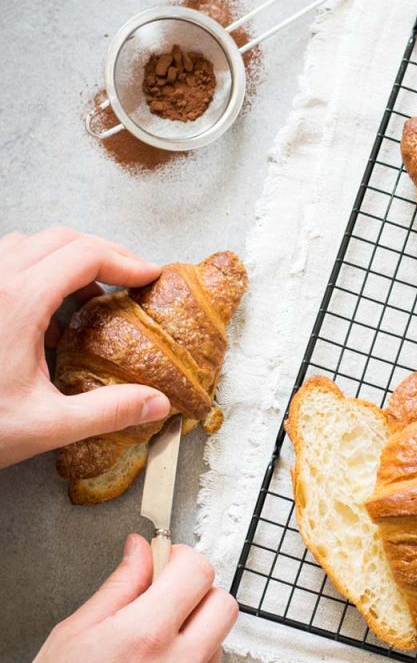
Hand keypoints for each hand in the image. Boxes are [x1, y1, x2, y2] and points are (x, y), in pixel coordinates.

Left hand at [0, 227, 170, 467]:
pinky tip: (49, 317)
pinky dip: (40, 272)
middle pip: (62, 239)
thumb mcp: (46, 423)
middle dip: (104, 252)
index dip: (125, 261)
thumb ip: (107, 411)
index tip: (150, 275)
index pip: (84, 255)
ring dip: (69, 259)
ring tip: (93, 293)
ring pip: (32, 245)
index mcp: (18, 301)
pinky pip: (9, 263)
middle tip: (132, 277)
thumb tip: (156, 403)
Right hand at [0, 535, 237, 662]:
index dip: (181, 558)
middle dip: (198, 593)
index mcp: (144, 636)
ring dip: (194, 636)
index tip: (167, 562)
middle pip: (223, 605)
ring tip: (151, 650)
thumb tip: (142, 551)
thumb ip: (119, 585)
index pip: (198, 571)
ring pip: (217, 646)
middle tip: (167, 599)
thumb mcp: (71, 634)